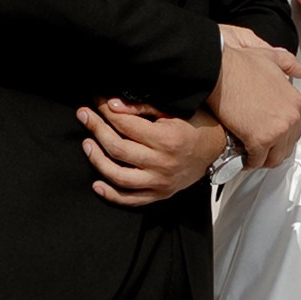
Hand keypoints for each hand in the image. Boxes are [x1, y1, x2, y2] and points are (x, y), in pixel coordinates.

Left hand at [78, 101, 228, 206]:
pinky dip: (111, 195)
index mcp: (167, 139)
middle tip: (83, 115)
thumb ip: (143, 108)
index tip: (96, 99)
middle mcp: (162, 163)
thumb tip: (113, 104)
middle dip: (96, 129)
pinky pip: (131, 200)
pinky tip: (97, 184)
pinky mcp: (159, 194)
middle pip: (118, 148)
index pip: (126, 124)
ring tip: (86, 144)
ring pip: (119, 176)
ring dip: (98, 161)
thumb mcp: (174, 110)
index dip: (107, 110)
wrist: (218, 150)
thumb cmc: (196, 125)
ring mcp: (160, 182)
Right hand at [213, 25, 300, 167]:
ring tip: (251, 157)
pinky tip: (241, 158)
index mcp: (295, 101)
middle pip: (287, 147)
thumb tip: (299, 71)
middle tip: (260, 150)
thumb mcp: (271, 58)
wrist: (220, 71)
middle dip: (273, 150)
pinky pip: (256, 160)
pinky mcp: (260, 140)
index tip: (269, 136)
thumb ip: (289, 64)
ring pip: (274, 158)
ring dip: (263, 160)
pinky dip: (248, 162)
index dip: (280, 136)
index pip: (295, 129)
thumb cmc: (239, 65)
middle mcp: (291, 118)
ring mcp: (278, 130)